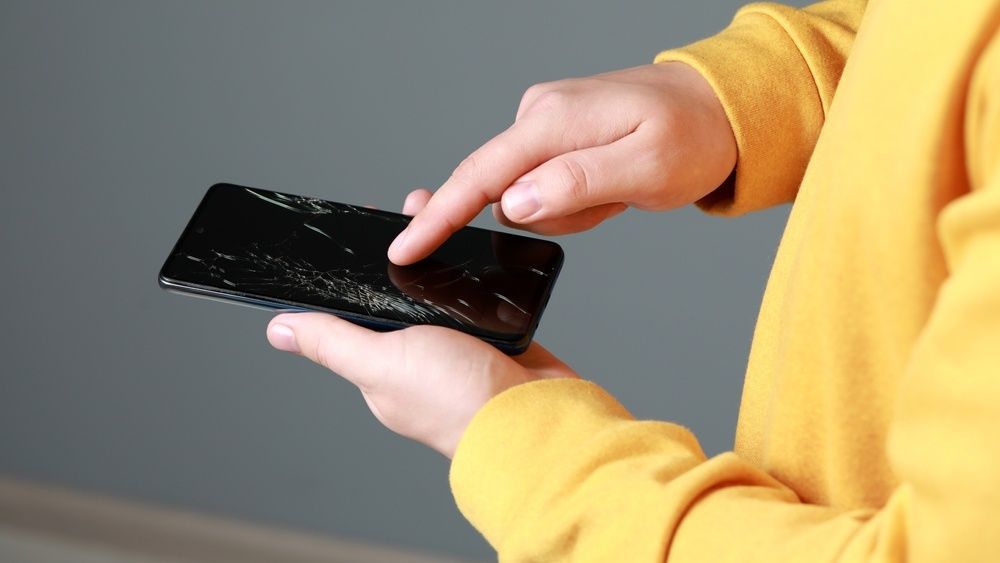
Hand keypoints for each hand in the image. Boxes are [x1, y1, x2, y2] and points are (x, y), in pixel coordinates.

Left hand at [266, 192, 578, 457]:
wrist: (538, 416)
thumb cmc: (458, 400)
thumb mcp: (381, 363)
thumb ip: (333, 341)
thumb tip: (278, 329)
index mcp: (380, 366)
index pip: (354, 311)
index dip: (353, 271)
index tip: (353, 230)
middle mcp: (416, 356)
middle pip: (398, 292)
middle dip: (401, 250)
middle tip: (405, 211)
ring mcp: (457, 345)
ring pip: (439, 288)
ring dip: (440, 252)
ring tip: (440, 215)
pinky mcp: (495, 336)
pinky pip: (477, 294)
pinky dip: (475, 269)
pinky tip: (475, 246)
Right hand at [388, 62, 736, 264]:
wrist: (719, 108)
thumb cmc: (694, 136)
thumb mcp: (648, 168)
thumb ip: (577, 184)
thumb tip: (513, 203)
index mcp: (553, 120)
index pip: (480, 175)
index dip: (439, 216)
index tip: (404, 247)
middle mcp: (538, 114)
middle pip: (504, 192)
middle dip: (553, 215)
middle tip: (612, 202)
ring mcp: (544, 122)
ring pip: (529, 196)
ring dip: (573, 209)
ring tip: (620, 189)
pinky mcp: (554, 135)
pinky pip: (546, 187)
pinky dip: (577, 199)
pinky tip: (612, 183)